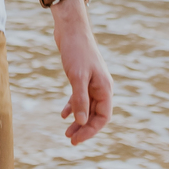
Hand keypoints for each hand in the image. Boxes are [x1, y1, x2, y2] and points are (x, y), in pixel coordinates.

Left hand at [54, 3, 112, 145]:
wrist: (70, 28)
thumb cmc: (76, 50)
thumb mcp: (77, 76)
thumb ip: (80, 99)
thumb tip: (81, 122)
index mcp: (105, 88)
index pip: (103, 117)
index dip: (91, 130)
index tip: (77, 139)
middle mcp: (101, 87)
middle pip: (95, 115)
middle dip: (84, 128)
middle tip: (70, 140)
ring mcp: (92, 82)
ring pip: (87, 107)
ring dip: (78, 120)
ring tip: (67, 132)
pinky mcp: (82, 77)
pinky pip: (80, 97)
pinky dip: (73, 106)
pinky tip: (63, 114)